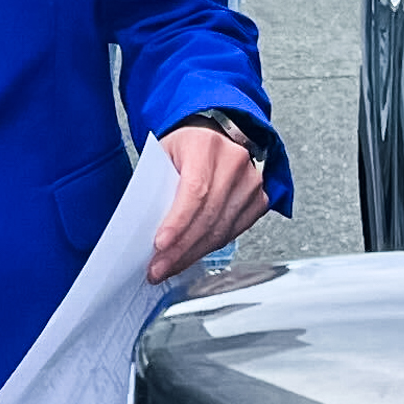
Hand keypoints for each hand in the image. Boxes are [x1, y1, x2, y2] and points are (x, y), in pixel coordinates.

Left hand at [149, 124, 270, 282]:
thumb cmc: (185, 146)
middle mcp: (234, 162)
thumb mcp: (163, 156)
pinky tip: (191, 255)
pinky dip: (210, 248)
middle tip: (158, 267)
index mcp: (206, 145)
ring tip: (170, 267)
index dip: (178, 222)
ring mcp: (251, 182)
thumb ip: (157, 186)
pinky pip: (233, 232)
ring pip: (222, 230)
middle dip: (180, 248)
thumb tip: (145, 229)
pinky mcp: (259, 199)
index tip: (160, 245)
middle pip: (208, 216)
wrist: (216, 135)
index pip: (195, 190)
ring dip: (193, 254)